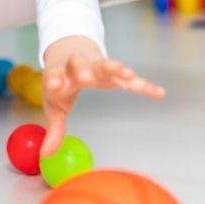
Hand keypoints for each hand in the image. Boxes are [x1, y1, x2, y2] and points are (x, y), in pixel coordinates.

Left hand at [40, 36, 164, 155]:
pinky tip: (159, 93)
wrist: (69, 48)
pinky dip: (144, 85)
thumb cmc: (61, 80)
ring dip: (116, 68)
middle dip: (83, 70)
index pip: (54, 75)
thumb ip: (54, 129)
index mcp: (58, 74)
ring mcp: (96, 66)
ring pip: (106, 65)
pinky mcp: (113, 71)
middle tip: (86, 75)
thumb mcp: (54, 103)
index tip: (54, 85)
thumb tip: (45, 155)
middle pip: (79, 65)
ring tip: (128, 74)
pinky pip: (131, 80)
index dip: (54, 80)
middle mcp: (77, 67)